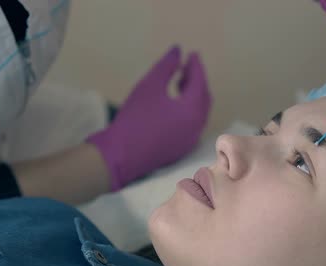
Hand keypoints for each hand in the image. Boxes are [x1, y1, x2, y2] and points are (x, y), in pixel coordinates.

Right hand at [87, 46, 211, 190]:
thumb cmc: (135, 118)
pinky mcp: (182, 148)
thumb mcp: (149, 86)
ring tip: (180, 82)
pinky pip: (193, 124)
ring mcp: (191, 139)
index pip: (200, 83)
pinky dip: (189, 110)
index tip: (193, 53)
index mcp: (192, 110)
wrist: (120, 155)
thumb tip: (178, 50)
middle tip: (187, 66)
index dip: (197, 66)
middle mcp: (197, 126)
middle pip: (204, 98)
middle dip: (198, 80)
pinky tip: (175, 105)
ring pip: (200, 112)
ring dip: (194, 95)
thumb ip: (166, 66)